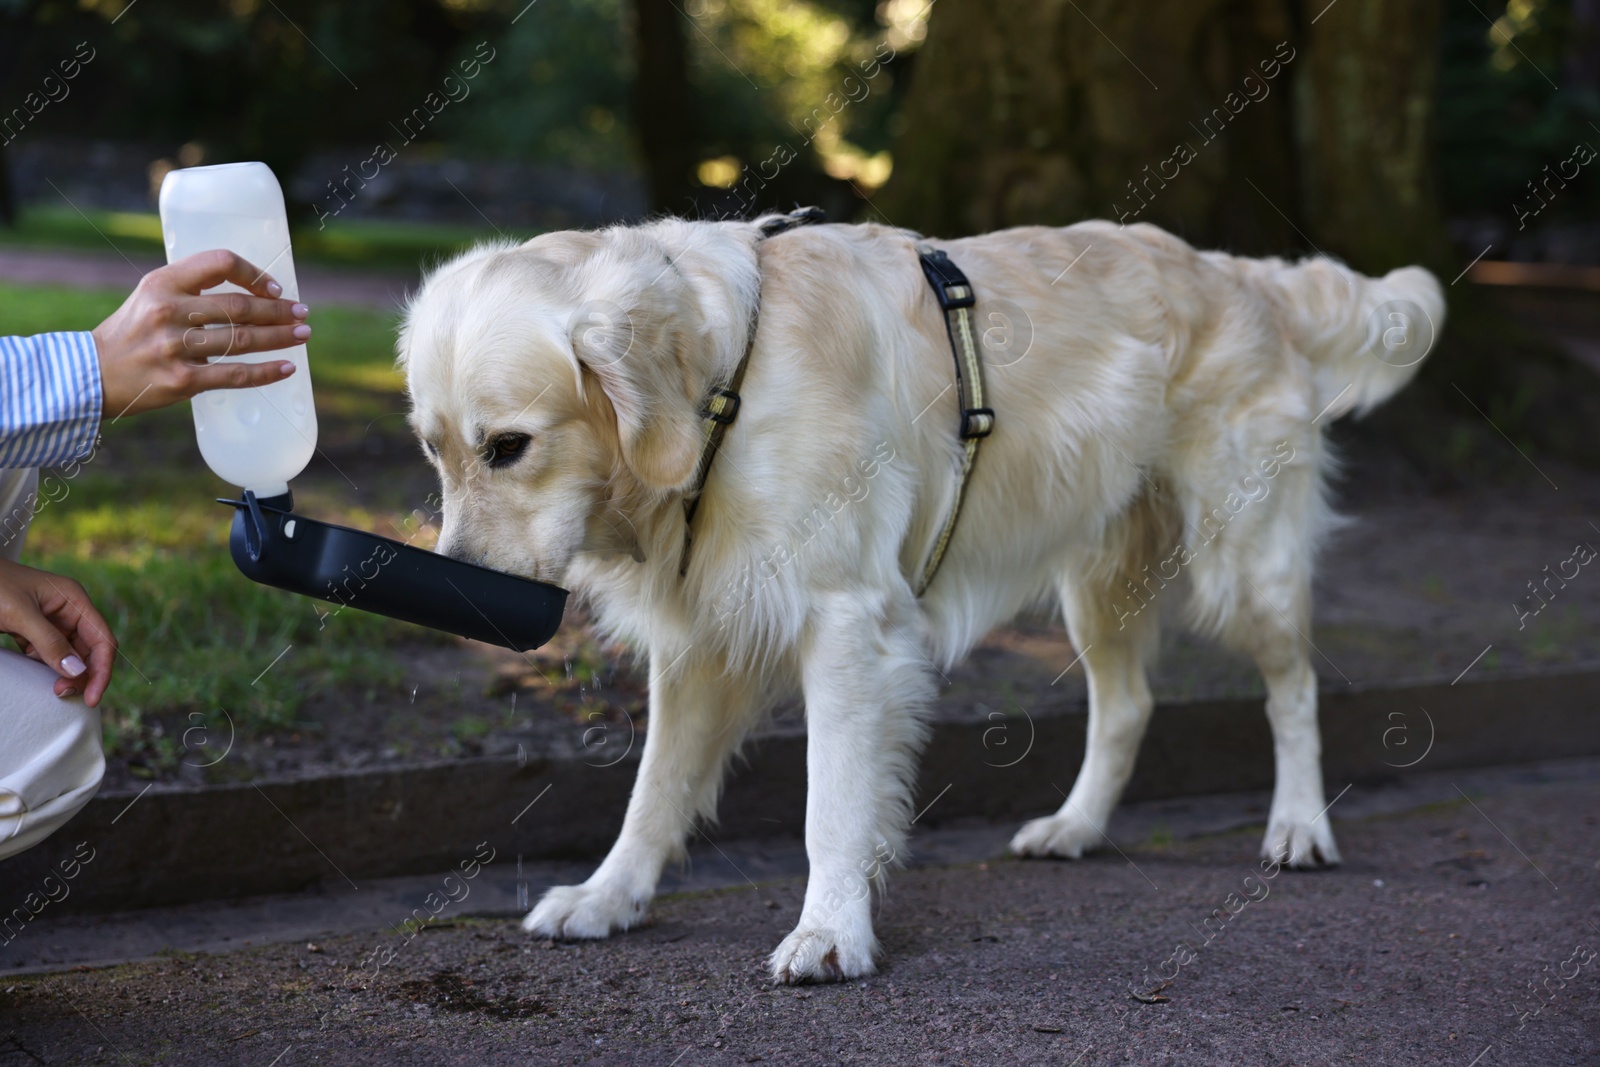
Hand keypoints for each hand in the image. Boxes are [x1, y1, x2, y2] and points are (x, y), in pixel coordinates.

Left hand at [0, 558, 116, 705]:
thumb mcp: (20, 614)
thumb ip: (49, 642)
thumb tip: (77, 672)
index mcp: (73, 599)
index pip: (102, 639)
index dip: (101, 669)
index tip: (92, 697)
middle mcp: (68, 610)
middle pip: (89, 650)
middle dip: (82, 674)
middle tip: (63, 693)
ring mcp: (51, 620)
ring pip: (70, 655)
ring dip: (66, 674)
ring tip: (55, 689)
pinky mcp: (34, 630)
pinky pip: (50, 654)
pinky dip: (48, 668)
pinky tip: (39, 674)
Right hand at [92, 249, 311, 418]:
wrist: (92, 374)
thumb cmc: (131, 333)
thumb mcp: (151, 296)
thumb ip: (191, 290)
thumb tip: (250, 292)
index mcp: (162, 283)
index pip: (219, 263)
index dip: (254, 273)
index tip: (275, 287)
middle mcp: (168, 311)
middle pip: (239, 306)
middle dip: (278, 310)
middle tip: (303, 313)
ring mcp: (175, 347)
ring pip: (242, 339)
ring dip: (280, 337)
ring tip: (303, 334)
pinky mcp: (182, 381)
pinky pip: (234, 375)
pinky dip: (265, 372)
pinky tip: (286, 368)